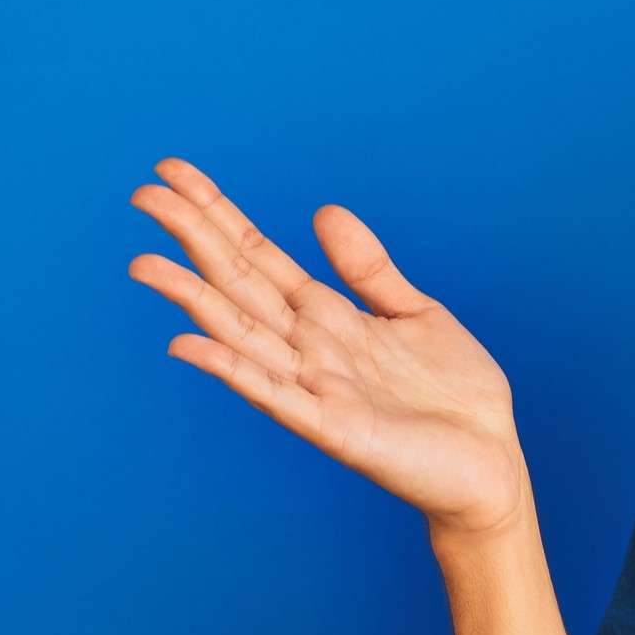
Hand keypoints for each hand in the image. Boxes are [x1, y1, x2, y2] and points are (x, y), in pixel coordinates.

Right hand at [128, 159, 529, 538]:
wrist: (491, 461)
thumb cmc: (454, 395)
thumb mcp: (417, 312)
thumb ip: (368, 268)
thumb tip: (324, 211)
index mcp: (327, 316)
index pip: (258, 256)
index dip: (218, 214)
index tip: (173, 173)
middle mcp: (308, 348)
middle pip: (239, 284)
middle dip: (194, 238)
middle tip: (143, 193)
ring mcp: (316, 387)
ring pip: (242, 333)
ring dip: (193, 299)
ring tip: (145, 263)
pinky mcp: (335, 426)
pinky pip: (273, 394)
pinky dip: (232, 369)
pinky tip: (188, 344)